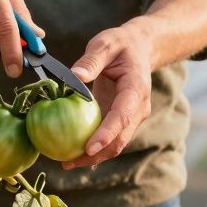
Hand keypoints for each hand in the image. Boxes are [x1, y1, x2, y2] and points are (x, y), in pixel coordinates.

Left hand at [64, 23, 153, 168]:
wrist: (140, 49)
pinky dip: (93, 149)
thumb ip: (91, 60)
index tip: (90, 147)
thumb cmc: (121, 45)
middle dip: (96, 155)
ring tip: (66, 163)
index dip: (107, 133)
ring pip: (115, 144)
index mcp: (136, 89)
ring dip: (93, 157)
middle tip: (68, 162)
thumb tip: (73, 78)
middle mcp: (138, 108)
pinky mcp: (122, 121)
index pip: (123, 116)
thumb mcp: (106, 44)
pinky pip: (109, 138)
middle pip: (120, 139)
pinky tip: (71, 154)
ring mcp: (132, 117)